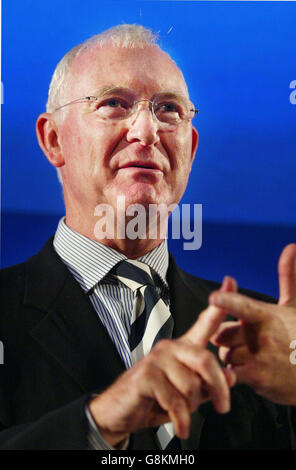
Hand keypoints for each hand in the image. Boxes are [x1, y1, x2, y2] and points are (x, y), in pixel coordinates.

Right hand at [89, 278, 235, 446]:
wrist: (121, 411)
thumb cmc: (156, 399)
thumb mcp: (189, 394)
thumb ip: (209, 383)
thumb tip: (232, 376)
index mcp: (183, 348)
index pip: (205, 322)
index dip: (220, 304)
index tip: (230, 282)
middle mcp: (171, 347)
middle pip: (206, 359)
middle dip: (218, 387)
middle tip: (223, 407)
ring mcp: (156, 360)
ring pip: (191, 385)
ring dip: (192, 407)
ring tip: (183, 413)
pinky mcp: (145, 376)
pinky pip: (174, 400)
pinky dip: (180, 419)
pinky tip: (180, 427)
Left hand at [209, 243, 295, 405]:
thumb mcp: (295, 306)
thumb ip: (288, 277)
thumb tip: (291, 247)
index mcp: (268, 316)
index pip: (243, 306)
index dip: (227, 302)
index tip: (214, 299)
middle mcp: (262, 337)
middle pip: (222, 333)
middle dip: (227, 336)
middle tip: (243, 337)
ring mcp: (259, 359)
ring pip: (225, 354)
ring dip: (232, 355)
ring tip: (251, 354)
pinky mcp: (257, 379)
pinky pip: (231, 373)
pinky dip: (236, 372)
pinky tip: (252, 369)